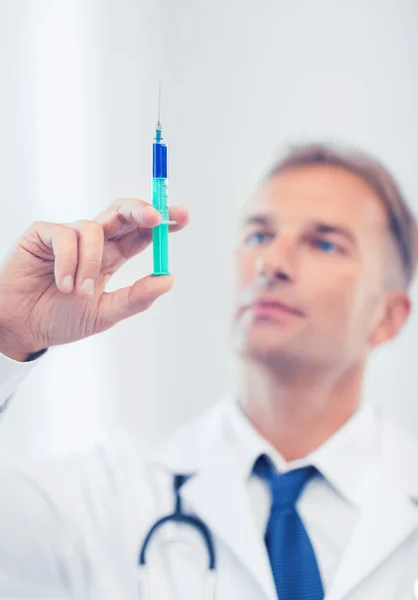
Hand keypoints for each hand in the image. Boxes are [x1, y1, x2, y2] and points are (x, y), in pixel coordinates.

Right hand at [0, 198, 188, 360]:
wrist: (22, 329)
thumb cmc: (61, 319)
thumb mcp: (105, 313)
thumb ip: (136, 298)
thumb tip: (168, 279)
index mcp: (112, 257)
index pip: (141, 234)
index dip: (162, 223)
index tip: (183, 217)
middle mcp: (94, 242)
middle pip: (123, 213)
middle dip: (142, 210)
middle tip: (156, 218)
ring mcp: (69, 235)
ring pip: (94, 228)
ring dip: (90, 264)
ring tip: (78, 292)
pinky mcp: (43, 234)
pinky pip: (65, 236)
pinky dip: (68, 263)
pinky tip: (60, 284)